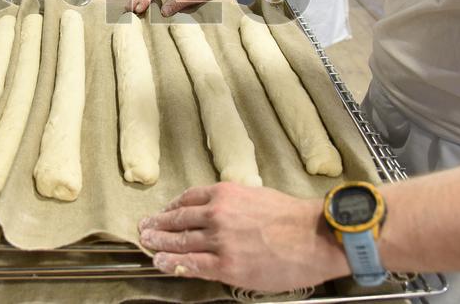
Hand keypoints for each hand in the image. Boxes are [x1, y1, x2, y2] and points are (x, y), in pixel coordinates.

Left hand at [138, 183, 348, 291]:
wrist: (314, 236)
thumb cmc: (294, 217)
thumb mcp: (258, 196)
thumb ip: (236, 203)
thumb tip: (223, 211)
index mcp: (225, 193)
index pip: (189, 198)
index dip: (172, 206)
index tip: (164, 211)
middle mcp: (217, 213)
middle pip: (179, 219)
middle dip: (158, 224)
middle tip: (145, 226)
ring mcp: (219, 240)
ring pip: (180, 241)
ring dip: (160, 243)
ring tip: (147, 244)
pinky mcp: (226, 265)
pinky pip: (191, 264)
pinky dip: (173, 263)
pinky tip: (161, 263)